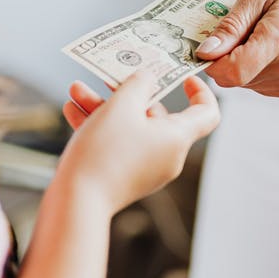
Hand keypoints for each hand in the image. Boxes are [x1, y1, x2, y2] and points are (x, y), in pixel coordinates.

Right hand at [56, 74, 219, 213]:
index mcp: (177, 139)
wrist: (76, 202)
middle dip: (126, 92)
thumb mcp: (121, 106)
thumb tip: (148, 78)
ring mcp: (145, 168)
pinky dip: (98, 126)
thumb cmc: (104, 152)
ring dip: (103, 106)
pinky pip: (117, 144)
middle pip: (155, 115)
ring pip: (129, 127)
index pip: (207, 113)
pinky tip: (72, 110)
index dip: (200, 91)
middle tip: (108, 77)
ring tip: (77, 90)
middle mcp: (167, 156)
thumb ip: (138, 84)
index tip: (183, 76)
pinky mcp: (125, 177)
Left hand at [195, 0, 278, 97]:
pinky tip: (270, 51)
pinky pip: (259, 86)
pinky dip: (256, 70)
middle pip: (236, 79)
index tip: (210, 46)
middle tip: (241, 33)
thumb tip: (205, 52)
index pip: (233, 71)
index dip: (213, 62)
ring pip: (245, 84)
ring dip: (242, 64)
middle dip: (227, 59)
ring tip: (260, 39)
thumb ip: (229, 27)